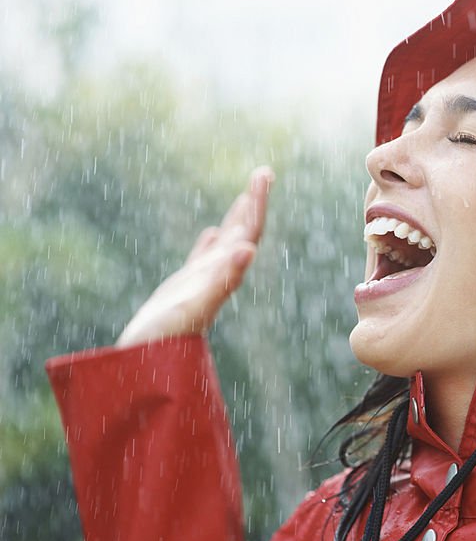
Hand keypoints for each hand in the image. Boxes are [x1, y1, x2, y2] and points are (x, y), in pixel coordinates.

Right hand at [114, 166, 274, 347]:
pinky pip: (201, 259)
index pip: (248, 232)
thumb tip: (249, 249)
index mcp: (224, 274)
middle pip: (243, 232)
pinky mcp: (182, 290)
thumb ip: (223, 280)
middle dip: (253, 202)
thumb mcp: (194, 305)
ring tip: (246, 195)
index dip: (257, 203)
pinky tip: (211, 233)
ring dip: (236, 218)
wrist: (146, 368)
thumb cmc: (167, 339)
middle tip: (264, 171)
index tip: (264, 174)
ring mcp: (201, 281)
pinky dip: (209, 243)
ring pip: (224, 243)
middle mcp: (218, 275)